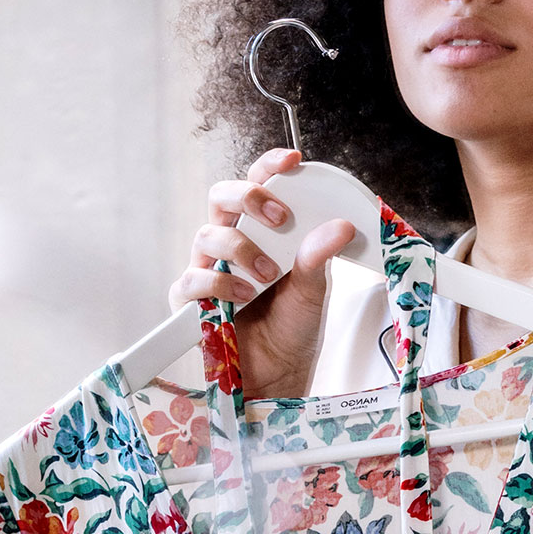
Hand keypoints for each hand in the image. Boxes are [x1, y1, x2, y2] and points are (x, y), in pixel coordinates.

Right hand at [168, 148, 354, 397]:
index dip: (270, 166)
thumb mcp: (315, 288)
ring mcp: (208, 268)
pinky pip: (191, 279)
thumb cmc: (293, 324)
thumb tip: (341, 226)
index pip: (258, 184)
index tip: (292, 160)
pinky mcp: (191, 300)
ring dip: (242, 249)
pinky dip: (218, 283)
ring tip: (269, 276)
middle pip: (222, 196)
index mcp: (261, 230)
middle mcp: (231, 242)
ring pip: (208, 234)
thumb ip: (320, 256)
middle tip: (281, 219)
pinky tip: (242, 295)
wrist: (280, 373)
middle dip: (250, 198)